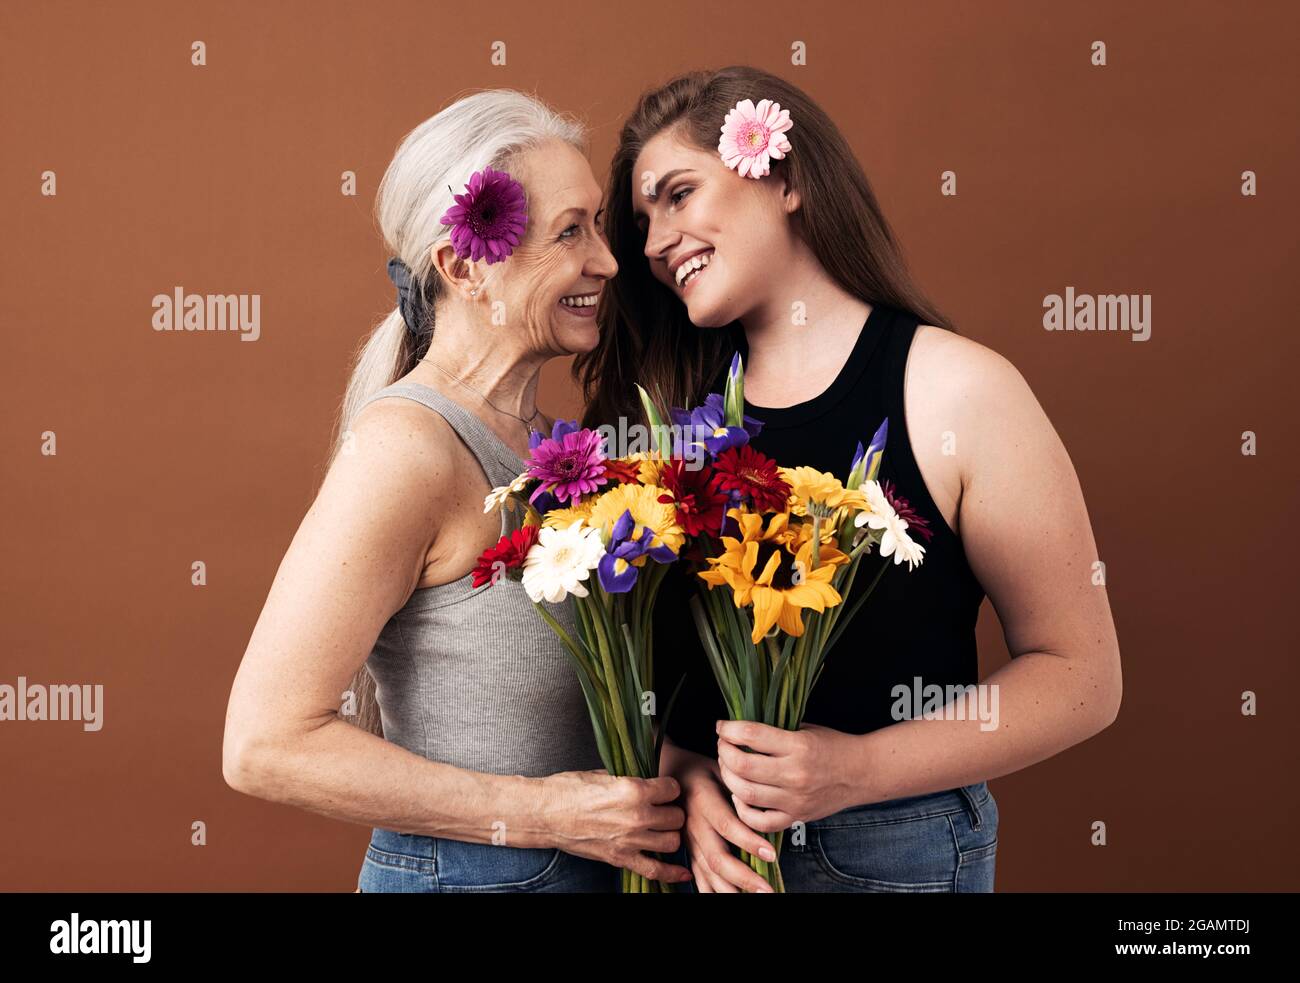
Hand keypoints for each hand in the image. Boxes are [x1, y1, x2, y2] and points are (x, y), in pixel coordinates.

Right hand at [540, 770, 692, 883]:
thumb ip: (631, 780)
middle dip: (671, 811)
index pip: (672, 788)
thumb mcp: (604, 773)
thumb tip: (648, 779)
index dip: (668, 787)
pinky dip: (671, 874)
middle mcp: (636, 816)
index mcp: (633, 790)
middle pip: (676, 816)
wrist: (544, 813)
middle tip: (661, 808)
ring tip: (660, 829)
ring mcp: (630, 840)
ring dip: (669, 835)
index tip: (663, 789)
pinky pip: (655, 870)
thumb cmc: (568, 789)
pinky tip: (683, 873)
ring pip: (672, 841)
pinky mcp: (620, 859)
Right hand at [667, 746, 777, 892]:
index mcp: (704, 801)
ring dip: (731, 890)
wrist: (670, 774)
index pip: (728, 826)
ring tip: (754, 897)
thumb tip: (766, 806)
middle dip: (744, 878)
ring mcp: (688, 842)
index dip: (749, 842)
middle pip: (717, 857)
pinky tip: (730, 898)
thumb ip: (739, 788)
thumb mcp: (720, 769)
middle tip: (767, 889)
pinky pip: (698, 877)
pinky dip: (712, 892)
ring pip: (707, 872)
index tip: (771, 854)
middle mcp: (694, 825)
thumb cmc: (702, 771)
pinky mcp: (687, 852)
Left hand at [716, 720, 865, 831]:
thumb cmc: (833, 746)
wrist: (862, 773)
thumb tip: (737, 728)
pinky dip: (742, 810)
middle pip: (743, 766)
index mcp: (799, 746)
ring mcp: (795, 800)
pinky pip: (759, 822)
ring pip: (746, 793)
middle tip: (723, 746)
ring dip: (728, 778)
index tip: (722, 726)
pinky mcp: (796, 818)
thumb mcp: (805, 728)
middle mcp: (796, 774)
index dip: (729, 729)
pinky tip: (739, 795)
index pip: (751, 735)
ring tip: (727, 767)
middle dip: (724, 752)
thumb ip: (774, 731)